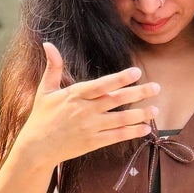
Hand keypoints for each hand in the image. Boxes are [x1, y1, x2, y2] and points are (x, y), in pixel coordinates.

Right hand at [20, 41, 160, 167]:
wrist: (36, 148)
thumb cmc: (41, 117)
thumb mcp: (45, 90)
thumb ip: (52, 67)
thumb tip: (48, 44)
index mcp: (75, 95)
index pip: (101, 84)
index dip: (119, 78)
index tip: (136, 72)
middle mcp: (85, 110)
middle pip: (116, 99)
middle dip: (138, 93)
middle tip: (157, 87)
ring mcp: (90, 127)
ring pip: (120, 119)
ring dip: (140, 114)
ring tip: (156, 110)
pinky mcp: (92, 143)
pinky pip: (116, 136)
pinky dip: (132, 132)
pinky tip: (146, 129)